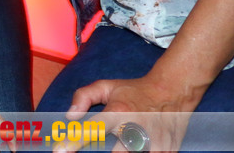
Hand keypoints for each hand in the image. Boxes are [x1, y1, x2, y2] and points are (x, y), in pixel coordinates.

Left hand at [56, 75, 194, 152]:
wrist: (173, 92)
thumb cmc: (135, 91)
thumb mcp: (106, 86)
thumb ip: (83, 96)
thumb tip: (70, 117)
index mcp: (118, 112)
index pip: (91, 130)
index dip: (73, 142)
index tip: (60, 151)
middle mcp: (135, 129)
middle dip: (102, 151)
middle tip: (103, 143)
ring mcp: (153, 143)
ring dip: (122, 151)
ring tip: (121, 142)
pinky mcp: (167, 152)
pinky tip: (135, 146)